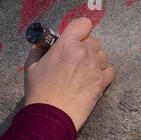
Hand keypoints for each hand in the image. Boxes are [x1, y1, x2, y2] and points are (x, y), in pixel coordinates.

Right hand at [22, 17, 114, 131]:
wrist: (50, 116)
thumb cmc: (39, 91)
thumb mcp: (31, 65)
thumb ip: (39, 49)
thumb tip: (44, 44)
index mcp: (67, 44)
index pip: (83, 23)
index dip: (78, 29)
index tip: (73, 37)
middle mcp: (84, 53)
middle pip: (93, 40)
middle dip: (84, 46)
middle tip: (73, 58)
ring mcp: (95, 68)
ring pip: (102, 54)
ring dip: (94, 59)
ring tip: (82, 70)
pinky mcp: (102, 83)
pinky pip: (109, 70)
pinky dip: (102, 72)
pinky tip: (91, 78)